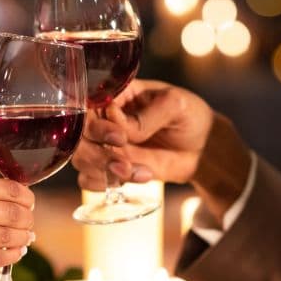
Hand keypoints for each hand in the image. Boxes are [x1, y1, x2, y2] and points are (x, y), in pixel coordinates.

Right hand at [0, 175, 35, 280]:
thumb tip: (15, 206)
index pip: (11, 189)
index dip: (27, 199)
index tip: (29, 205)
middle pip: (15, 214)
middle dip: (28, 221)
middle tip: (29, 225)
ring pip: (11, 236)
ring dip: (24, 239)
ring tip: (25, 240)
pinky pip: (0, 258)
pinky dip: (13, 255)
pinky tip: (14, 253)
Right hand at [72, 79, 215, 189]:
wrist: (202, 149)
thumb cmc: (189, 117)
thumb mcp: (176, 105)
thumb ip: (148, 115)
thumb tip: (119, 125)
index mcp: (115, 96)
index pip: (87, 107)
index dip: (95, 125)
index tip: (119, 137)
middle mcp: (104, 120)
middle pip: (77, 137)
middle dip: (97, 154)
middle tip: (124, 162)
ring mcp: (105, 145)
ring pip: (82, 159)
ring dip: (104, 171)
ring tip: (136, 172)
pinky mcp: (110, 168)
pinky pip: (89, 179)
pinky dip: (106, 184)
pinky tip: (137, 178)